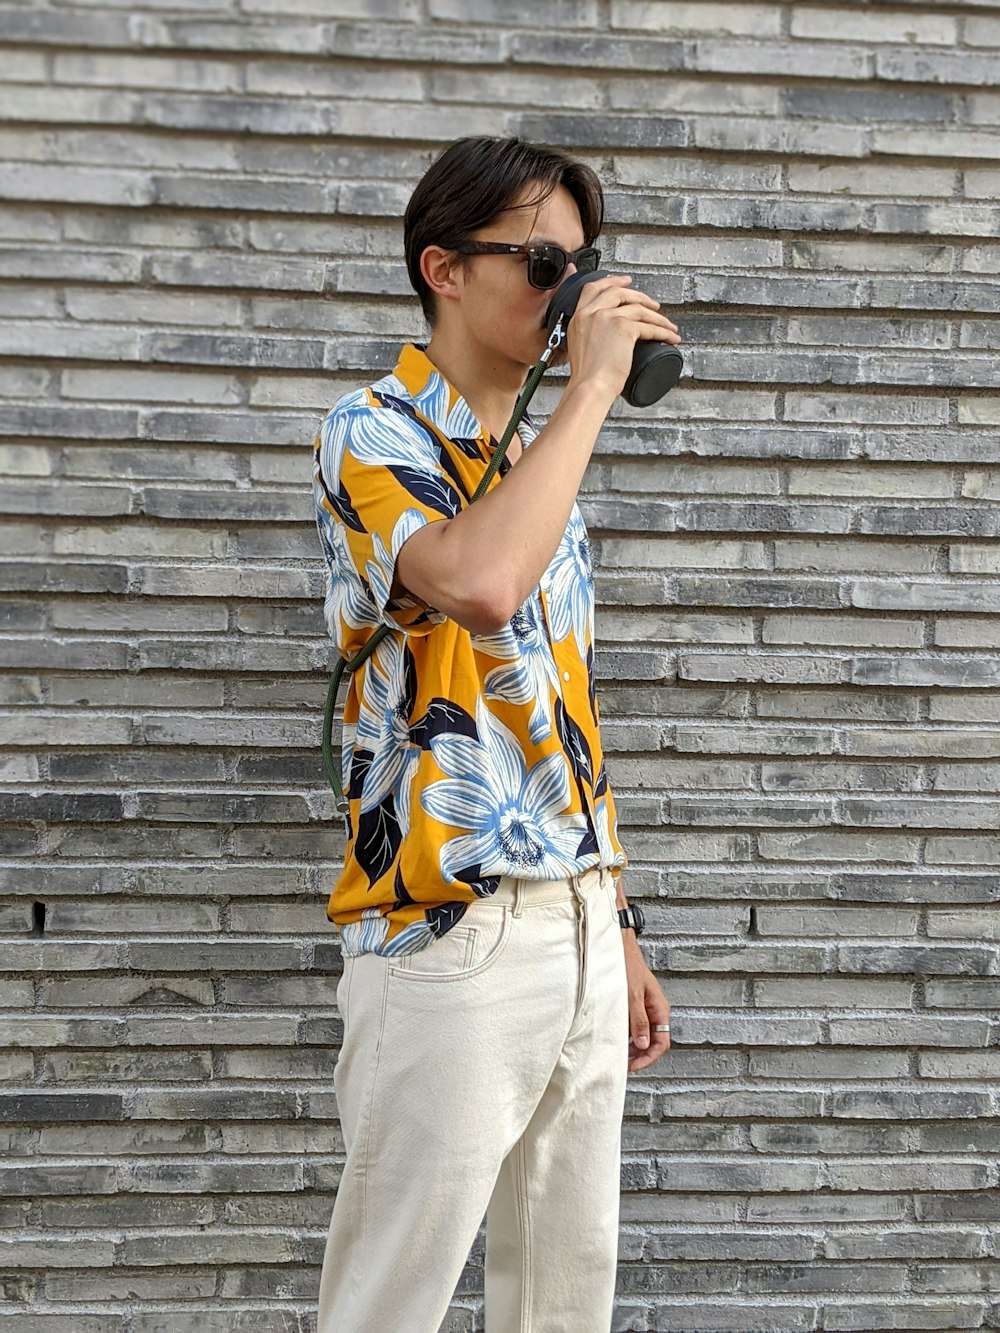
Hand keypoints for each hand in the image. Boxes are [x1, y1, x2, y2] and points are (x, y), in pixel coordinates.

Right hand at [565, 274, 680, 403]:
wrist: (589, 387)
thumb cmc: (586, 377)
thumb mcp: (579, 348)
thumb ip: (588, 335)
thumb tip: (603, 336)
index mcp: (579, 317)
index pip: (593, 289)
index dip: (610, 281)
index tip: (623, 281)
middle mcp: (592, 313)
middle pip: (618, 292)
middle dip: (638, 294)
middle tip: (651, 301)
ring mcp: (608, 318)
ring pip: (638, 308)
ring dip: (657, 316)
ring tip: (666, 324)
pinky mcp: (624, 328)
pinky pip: (649, 326)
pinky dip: (663, 331)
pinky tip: (670, 337)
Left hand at [623, 936, 670, 1072]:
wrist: (618, 947)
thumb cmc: (628, 965)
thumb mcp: (633, 995)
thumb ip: (638, 1021)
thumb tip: (643, 1045)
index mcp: (660, 1009)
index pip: (661, 1042)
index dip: (649, 1058)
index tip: (635, 1066)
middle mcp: (654, 1010)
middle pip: (653, 1041)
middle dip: (641, 1055)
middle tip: (626, 1065)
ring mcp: (643, 1008)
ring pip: (642, 1034)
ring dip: (632, 1046)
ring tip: (619, 1053)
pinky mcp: (633, 1005)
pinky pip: (632, 1025)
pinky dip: (626, 1034)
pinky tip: (615, 1037)